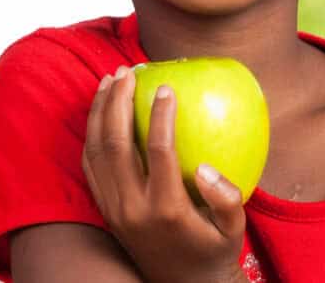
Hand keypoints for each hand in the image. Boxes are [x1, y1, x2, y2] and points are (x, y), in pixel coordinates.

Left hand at [82, 66, 248, 282]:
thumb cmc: (214, 252)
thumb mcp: (234, 230)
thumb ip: (227, 199)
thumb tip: (209, 168)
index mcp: (166, 209)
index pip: (159, 151)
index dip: (161, 115)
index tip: (166, 87)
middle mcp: (132, 209)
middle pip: (116, 145)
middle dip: (118, 103)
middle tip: (128, 71)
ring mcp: (114, 210)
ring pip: (96, 153)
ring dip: (99, 113)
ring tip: (110, 80)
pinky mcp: (106, 211)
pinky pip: (91, 167)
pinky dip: (92, 134)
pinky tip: (101, 111)